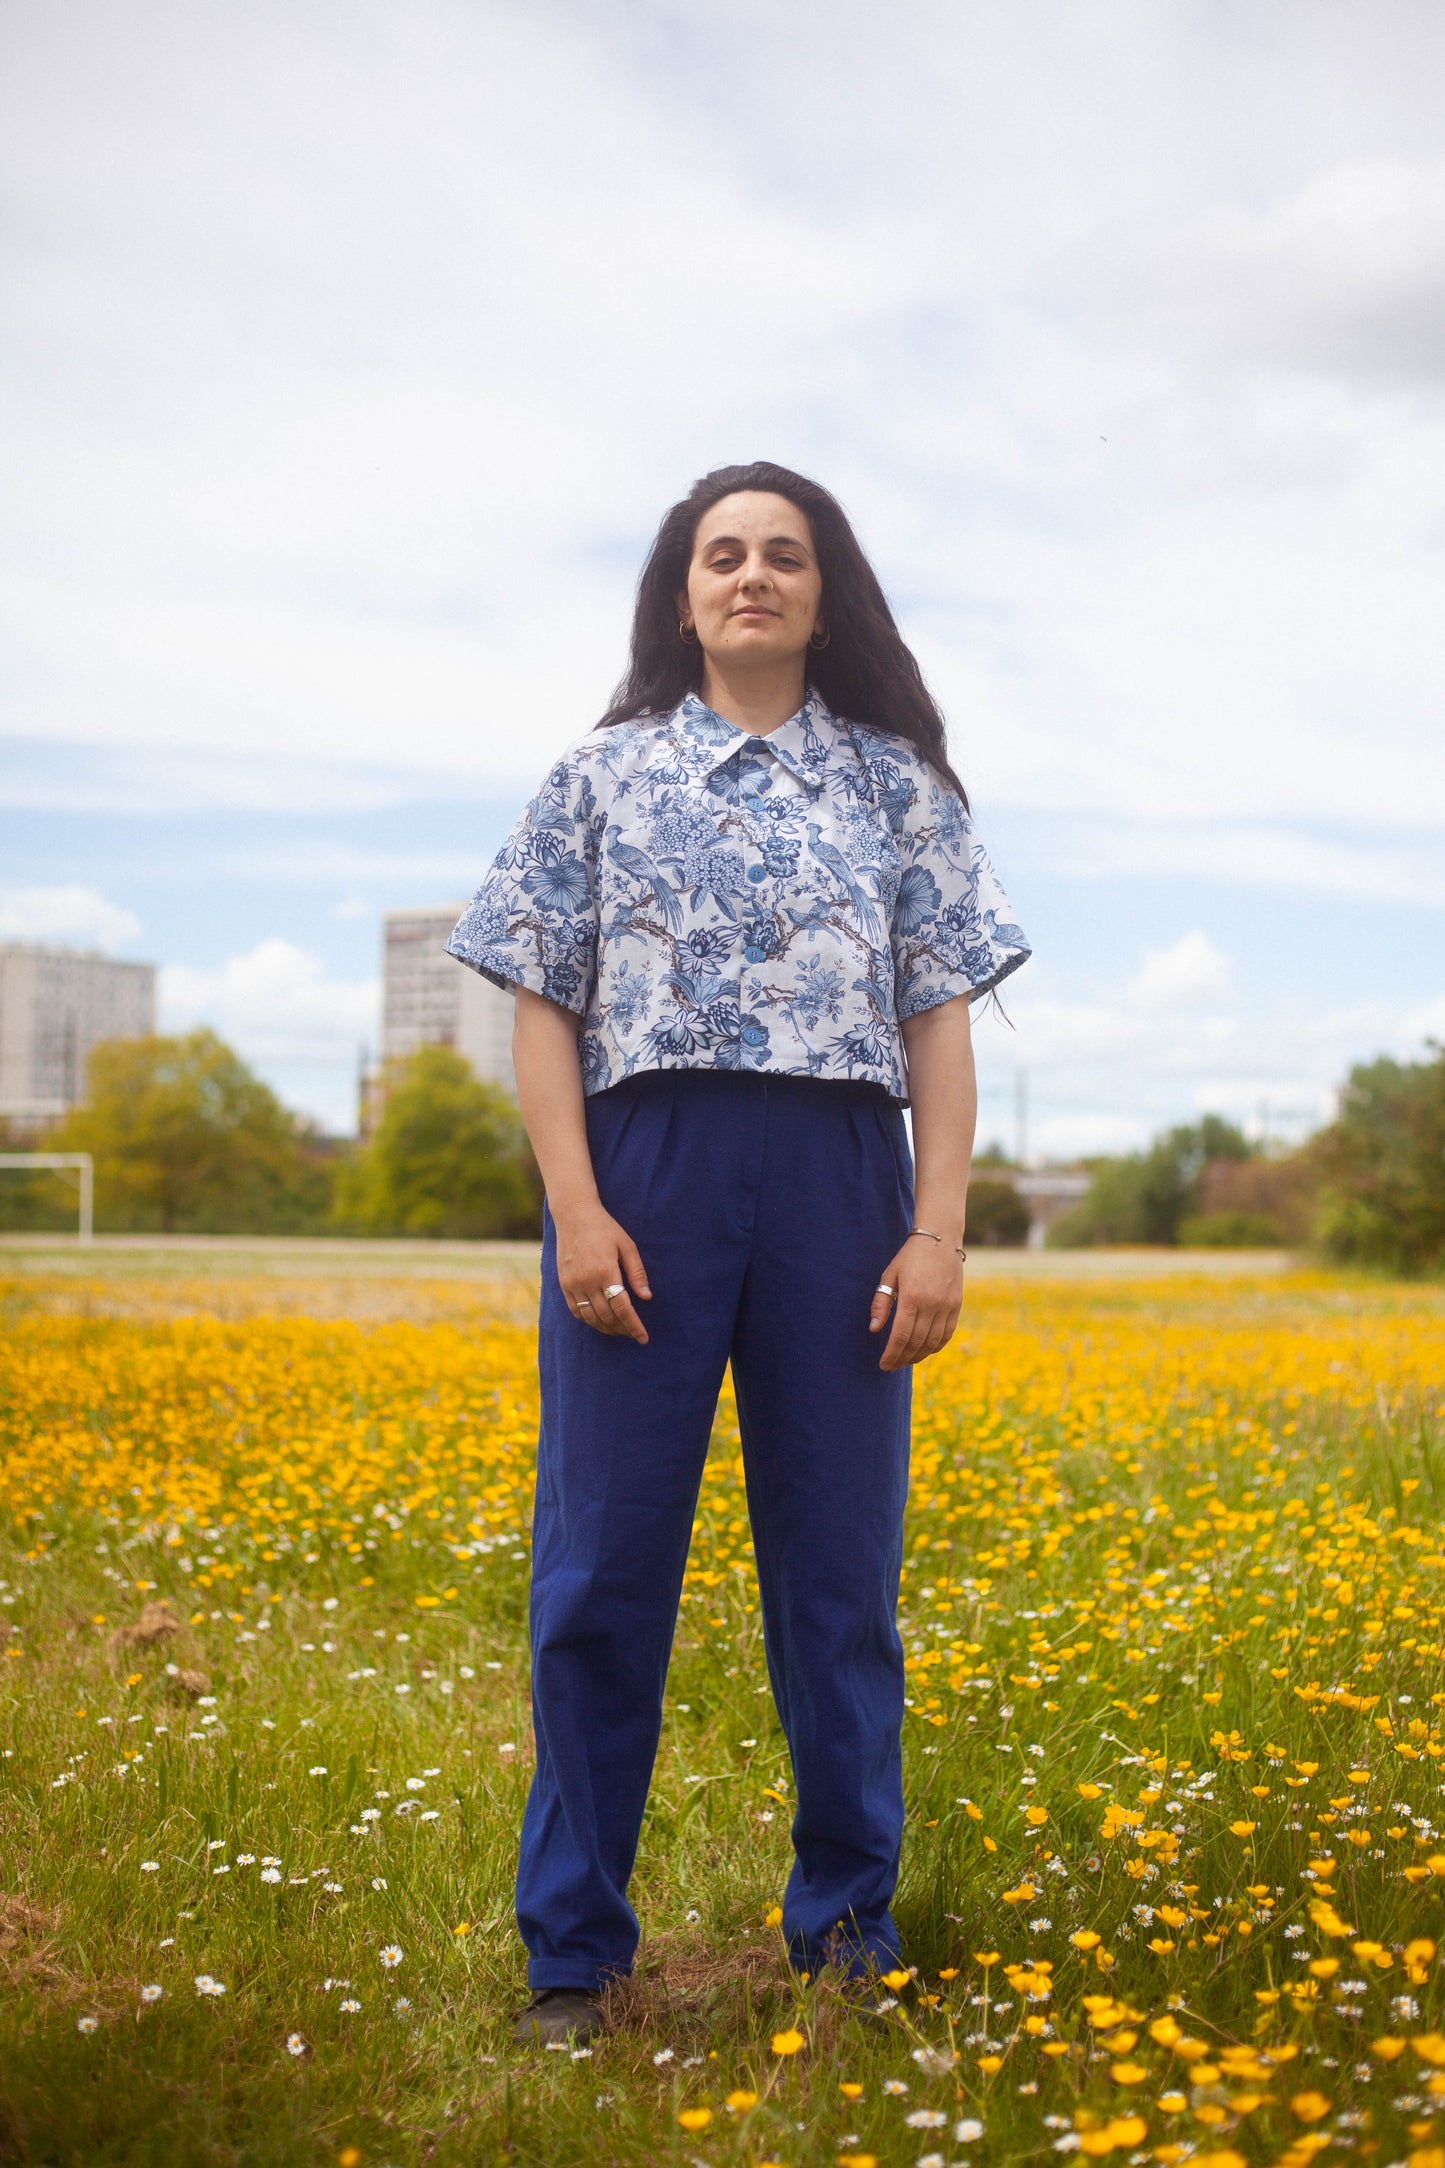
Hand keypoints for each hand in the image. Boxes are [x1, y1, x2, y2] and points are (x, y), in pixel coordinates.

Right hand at [554, 1201, 650, 1342]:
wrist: (574, 1216)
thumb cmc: (605, 1229)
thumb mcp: (627, 1245)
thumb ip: (637, 1272)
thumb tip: (646, 1297)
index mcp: (605, 1271)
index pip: (622, 1308)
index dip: (634, 1326)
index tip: (643, 1338)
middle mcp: (587, 1281)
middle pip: (607, 1317)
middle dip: (623, 1329)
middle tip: (634, 1333)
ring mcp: (573, 1284)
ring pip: (591, 1318)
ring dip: (607, 1328)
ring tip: (620, 1330)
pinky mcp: (564, 1284)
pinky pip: (576, 1311)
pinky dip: (589, 1321)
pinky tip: (600, 1322)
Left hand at [869, 1235, 961, 1370]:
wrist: (940, 1240)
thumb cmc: (909, 1258)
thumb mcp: (890, 1275)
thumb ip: (881, 1303)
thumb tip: (874, 1329)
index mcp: (912, 1296)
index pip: (900, 1335)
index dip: (891, 1354)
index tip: (883, 1365)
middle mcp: (932, 1304)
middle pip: (916, 1342)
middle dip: (902, 1358)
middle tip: (892, 1366)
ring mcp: (947, 1305)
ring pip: (933, 1342)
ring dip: (918, 1356)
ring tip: (906, 1361)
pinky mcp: (957, 1305)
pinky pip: (947, 1334)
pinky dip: (936, 1346)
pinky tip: (924, 1351)